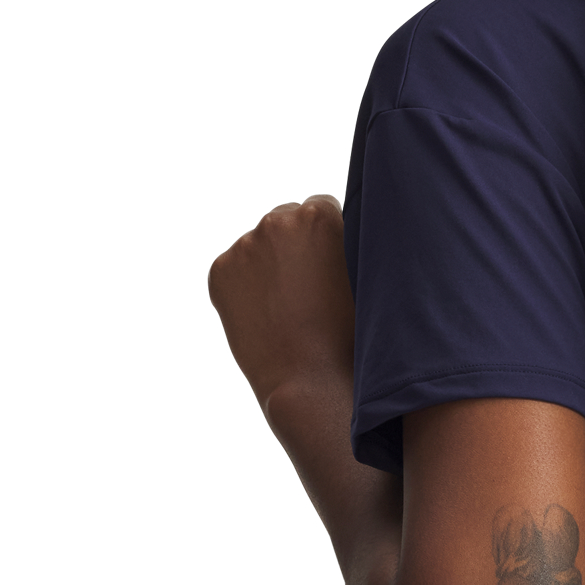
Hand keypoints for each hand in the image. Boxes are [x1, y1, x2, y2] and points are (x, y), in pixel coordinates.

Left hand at [208, 195, 354, 412]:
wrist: (311, 380)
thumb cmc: (351, 333)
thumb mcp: (364, 273)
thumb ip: (348, 240)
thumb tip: (334, 229)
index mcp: (318, 215)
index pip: (319, 205)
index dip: (327, 235)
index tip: (330, 262)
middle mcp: (277, 220)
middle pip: (285, 219)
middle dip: (295, 244)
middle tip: (308, 285)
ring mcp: (244, 245)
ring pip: (258, 245)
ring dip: (270, 263)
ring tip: (287, 304)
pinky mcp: (220, 271)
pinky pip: (236, 268)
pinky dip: (246, 284)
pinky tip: (265, 311)